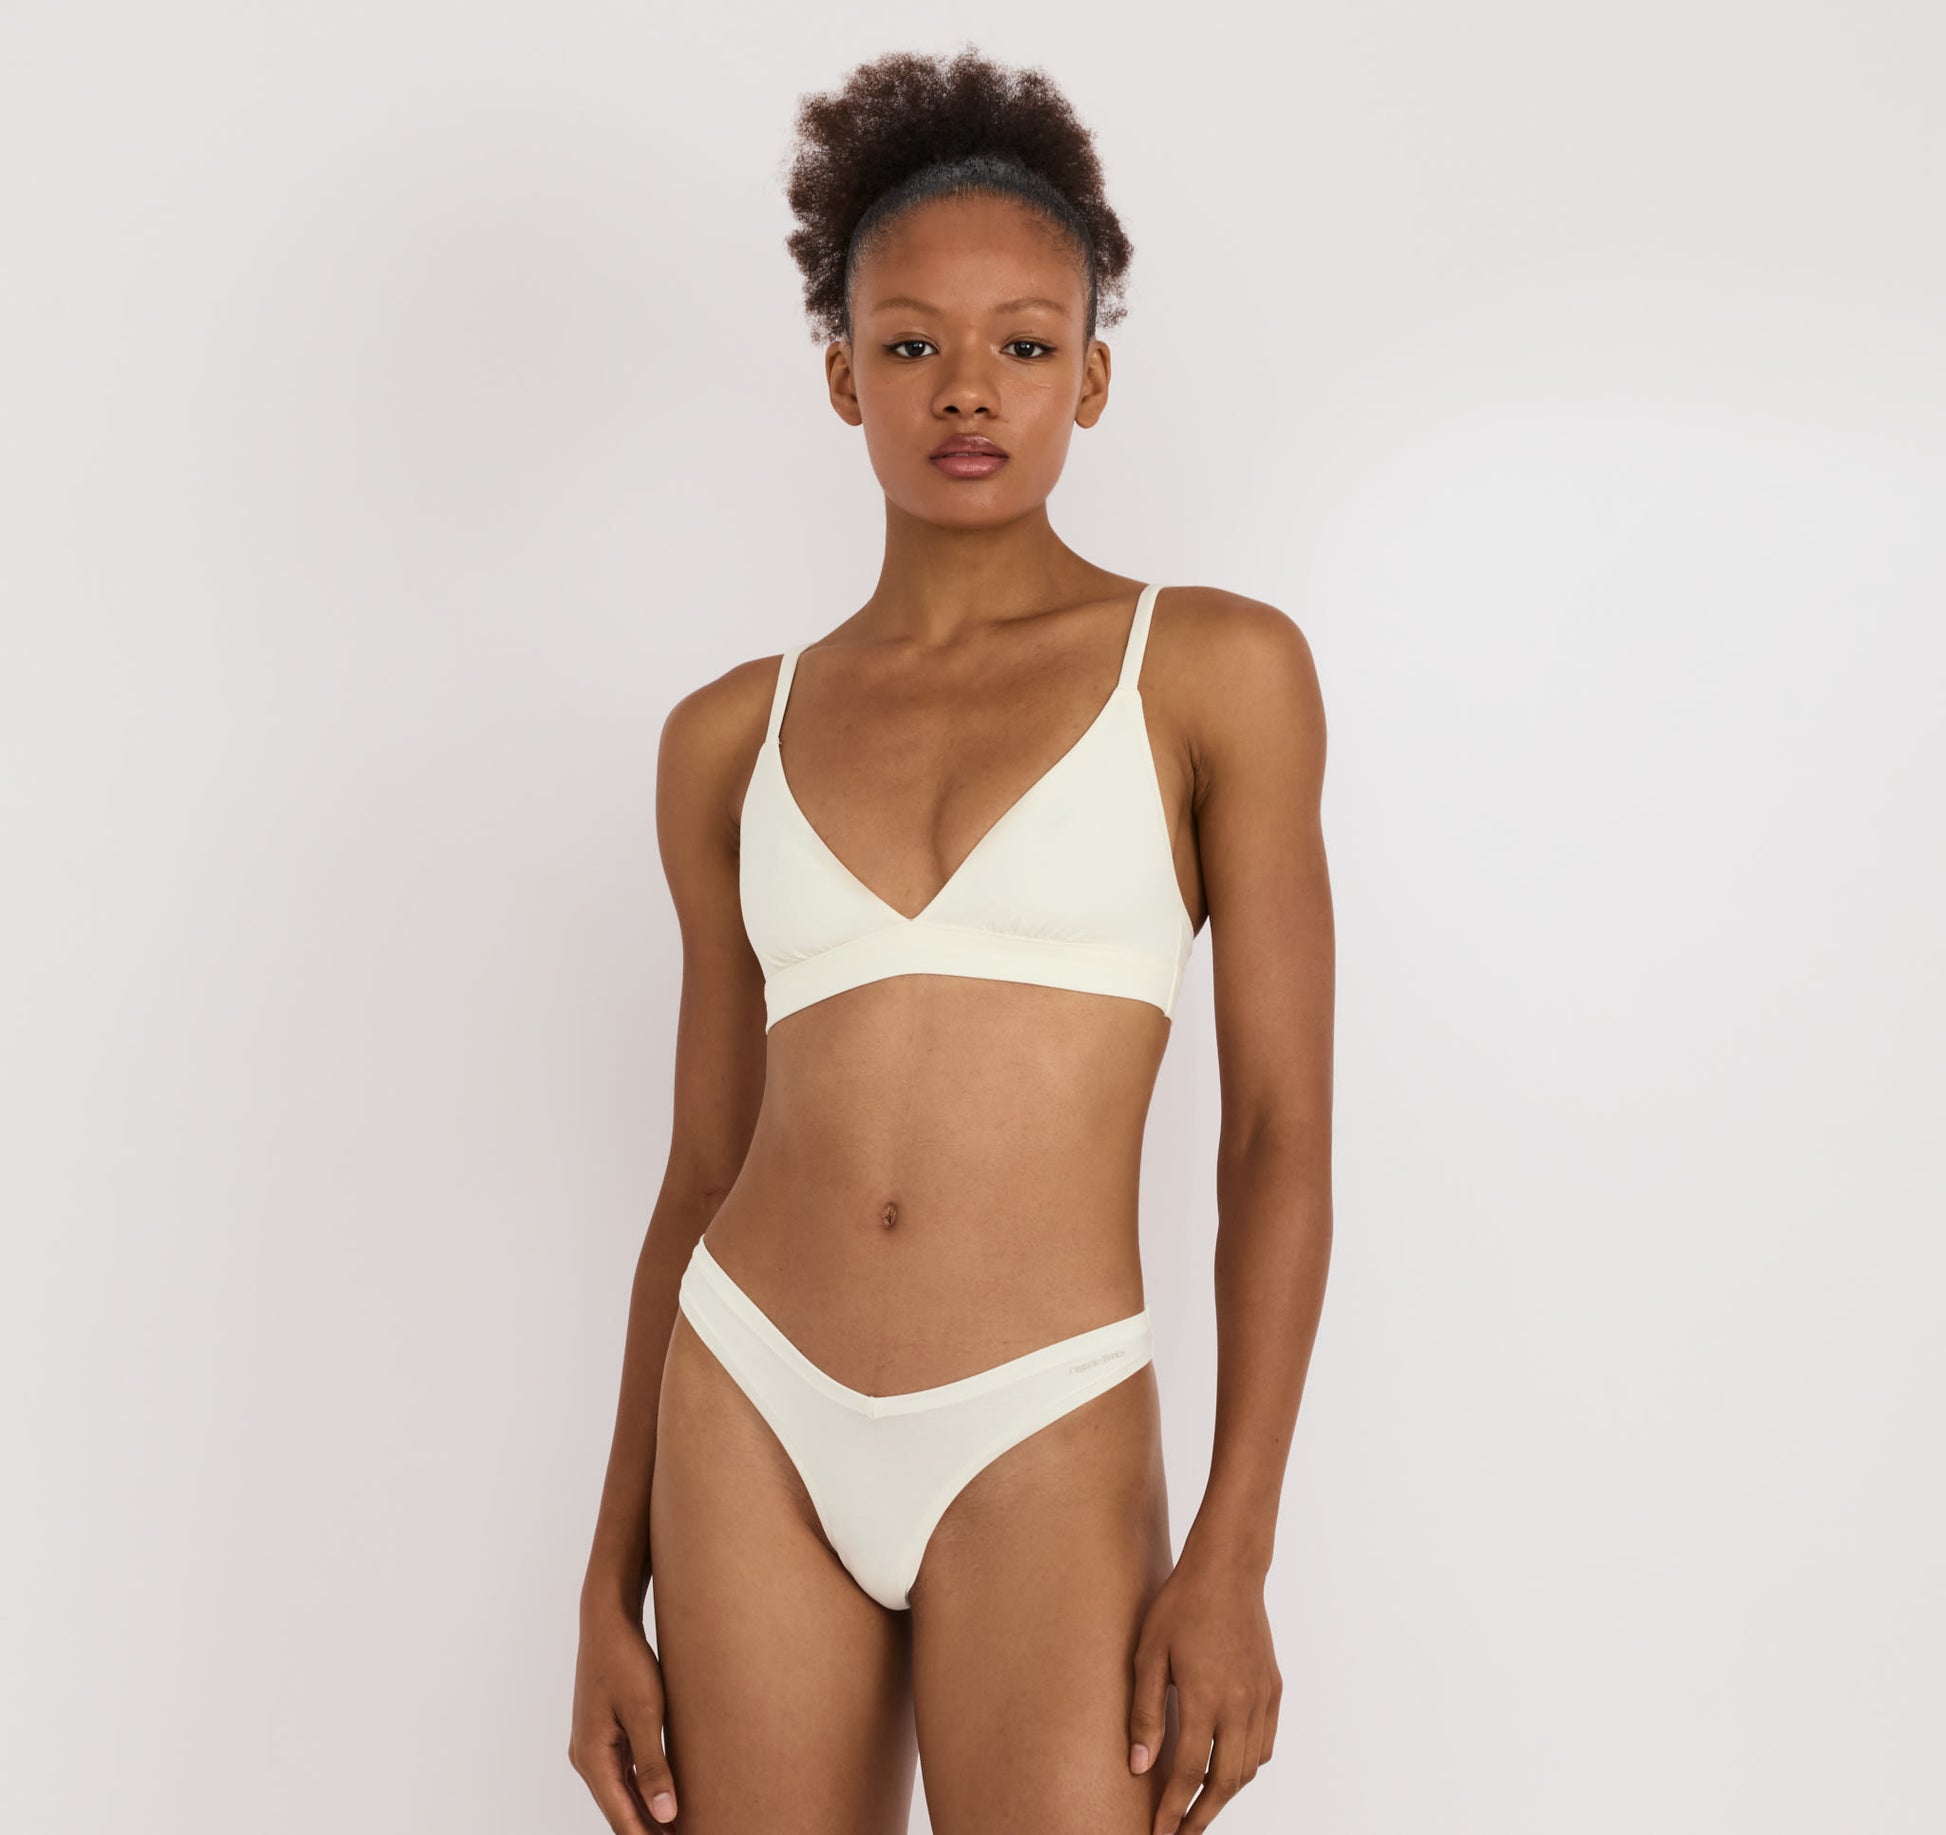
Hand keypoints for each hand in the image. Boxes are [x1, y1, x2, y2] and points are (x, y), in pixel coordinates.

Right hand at [569, 1600, 679, 1830]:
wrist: (608, 1619)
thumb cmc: (626, 1661)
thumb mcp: (645, 1712)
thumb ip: (653, 1765)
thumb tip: (665, 1814)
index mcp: (592, 1757)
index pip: (621, 1815)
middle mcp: (587, 1757)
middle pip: (619, 1808)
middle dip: (647, 1829)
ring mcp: (593, 1744)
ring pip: (621, 1792)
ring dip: (646, 1811)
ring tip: (678, 1828)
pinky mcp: (604, 1732)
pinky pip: (622, 1771)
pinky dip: (641, 1788)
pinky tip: (662, 1798)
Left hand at [1128, 1551, 1282, 1834]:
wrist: (1227, 1570)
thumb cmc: (1181, 1606)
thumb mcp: (1149, 1655)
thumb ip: (1145, 1713)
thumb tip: (1140, 1766)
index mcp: (1206, 1697)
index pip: (1190, 1771)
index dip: (1173, 1808)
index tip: (1159, 1833)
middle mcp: (1240, 1704)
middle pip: (1224, 1781)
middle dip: (1201, 1815)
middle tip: (1180, 1833)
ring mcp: (1262, 1698)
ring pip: (1248, 1768)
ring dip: (1224, 1793)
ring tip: (1199, 1805)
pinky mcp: (1274, 1690)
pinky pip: (1264, 1745)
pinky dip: (1247, 1766)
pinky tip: (1228, 1768)